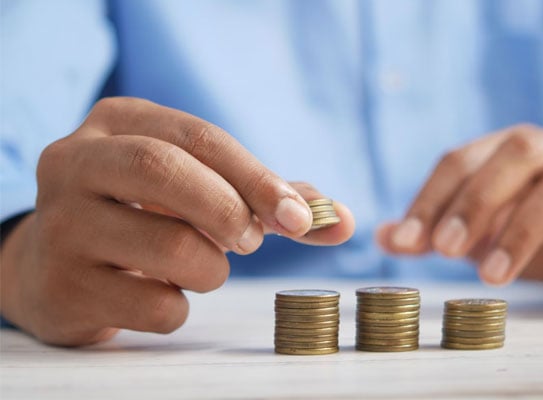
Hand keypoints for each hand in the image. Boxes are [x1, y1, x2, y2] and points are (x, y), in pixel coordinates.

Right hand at [0, 97, 353, 345]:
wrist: (56, 265)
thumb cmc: (144, 216)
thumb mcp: (195, 187)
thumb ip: (267, 198)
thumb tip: (341, 220)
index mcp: (118, 123)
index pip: (200, 137)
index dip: (258, 178)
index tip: (300, 218)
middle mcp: (76, 162)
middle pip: (166, 171)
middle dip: (229, 210)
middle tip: (251, 241)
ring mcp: (61, 225)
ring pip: (169, 247)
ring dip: (211, 268)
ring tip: (201, 266)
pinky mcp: (61, 286)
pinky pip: (153, 305)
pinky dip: (179, 307)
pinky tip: (160, 293)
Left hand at [377, 124, 542, 304]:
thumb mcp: (486, 231)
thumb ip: (438, 230)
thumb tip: (383, 237)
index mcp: (516, 149)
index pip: (463, 157)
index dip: (431, 197)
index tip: (405, 241)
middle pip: (517, 152)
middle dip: (476, 201)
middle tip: (445, 251)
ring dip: (523, 231)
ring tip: (494, 278)